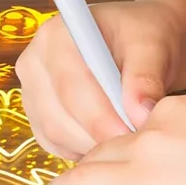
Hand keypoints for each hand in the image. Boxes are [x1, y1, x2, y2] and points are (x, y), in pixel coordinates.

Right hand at [15, 0, 185, 160]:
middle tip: (136, 142)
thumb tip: (138, 113)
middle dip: (99, 135)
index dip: (100, 117)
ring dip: (94, 145)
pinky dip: (85, 149)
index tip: (131, 133)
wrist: (139, 47)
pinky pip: (57, 145)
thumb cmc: (143, 39)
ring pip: (56, 135)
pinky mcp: (38, 116)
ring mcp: (33, 91)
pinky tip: (111, 137)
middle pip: (59, 116)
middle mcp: (35, 62)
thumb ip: (145, 77)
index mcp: (57, 35)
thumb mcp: (152, 47)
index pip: (70, 86)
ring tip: (128, 137)